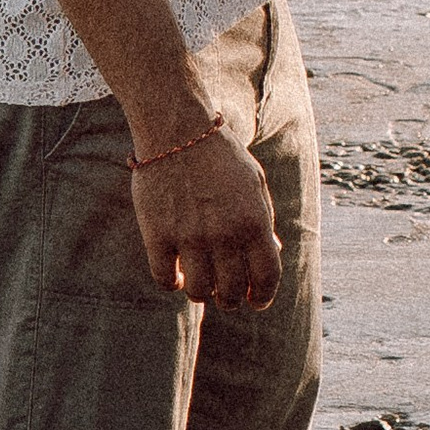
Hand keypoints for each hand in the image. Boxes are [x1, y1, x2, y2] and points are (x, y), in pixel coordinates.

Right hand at [130, 127, 283, 310]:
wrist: (177, 128)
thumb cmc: (220, 155)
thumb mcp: (254, 183)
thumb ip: (264, 220)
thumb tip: (272, 253)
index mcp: (254, 221)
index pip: (265, 278)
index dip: (262, 297)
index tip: (256, 301)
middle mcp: (224, 234)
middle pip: (231, 292)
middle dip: (231, 300)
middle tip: (226, 296)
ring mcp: (189, 236)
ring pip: (199, 292)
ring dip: (202, 294)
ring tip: (201, 285)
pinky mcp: (157, 234)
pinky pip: (165, 278)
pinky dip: (172, 284)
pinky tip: (176, 275)